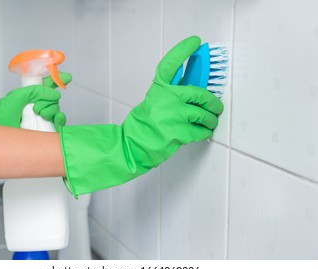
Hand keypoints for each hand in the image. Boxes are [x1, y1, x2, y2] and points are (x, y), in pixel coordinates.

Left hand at [0, 72, 71, 128]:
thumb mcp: (14, 99)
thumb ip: (33, 91)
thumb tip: (52, 92)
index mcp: (26, 98)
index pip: (43, 86)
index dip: (55, 80)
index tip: (66, 77)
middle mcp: (34, 108)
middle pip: (52, 97)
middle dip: (49, 98)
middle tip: (37, 106)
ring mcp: (40, 120)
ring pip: (56, 109)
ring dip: (51, 109)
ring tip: (40, 114)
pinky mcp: (45, 131)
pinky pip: (59, 122)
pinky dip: (60, 119)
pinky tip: (56, 118)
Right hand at [59, 36, 223, 196]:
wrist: (132, 146)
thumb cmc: (144, 125)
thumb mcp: (154, 102)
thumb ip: (172, 93)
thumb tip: (194, 87)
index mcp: (158, 89)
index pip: (170, 64)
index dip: (183, 50)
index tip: (194, 42)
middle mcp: (165, 99)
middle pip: (200, 94)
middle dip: (213, 102)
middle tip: (217, 106)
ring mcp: (172, 116)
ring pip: (204, 114)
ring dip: (211, 119)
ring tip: (211, 122)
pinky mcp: (178, 133)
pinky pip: (201, 130)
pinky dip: (205, 132)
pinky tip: (202, 132)